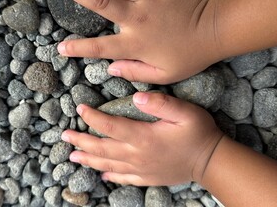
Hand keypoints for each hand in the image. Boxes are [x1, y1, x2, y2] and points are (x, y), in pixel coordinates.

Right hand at [48, 0, 222, 83]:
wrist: (218, 28)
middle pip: (98, 2)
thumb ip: (135, 71)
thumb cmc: (192, 54)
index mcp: (135, 44)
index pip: (100, 47)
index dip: (78, 49)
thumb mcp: (164, 75)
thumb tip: (111, 69)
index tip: (59, 48)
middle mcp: (135, 18)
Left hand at [61, 92, 223, 185]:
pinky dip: (110, 176)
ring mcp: (141, 169)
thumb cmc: (199, 133)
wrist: (211, 162)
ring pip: (108, 164)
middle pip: (103, 148)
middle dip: (82, 141)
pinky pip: (123, 178)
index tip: (80, 109)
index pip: (111, 127)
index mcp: (144, 137)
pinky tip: (102, 174)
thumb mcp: (185, 112)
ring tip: (73, 156)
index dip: (93, 118)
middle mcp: (137, 155)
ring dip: (89, 159)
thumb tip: (137, 97)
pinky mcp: (147, 177)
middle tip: (65, 136)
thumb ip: (161, 103)